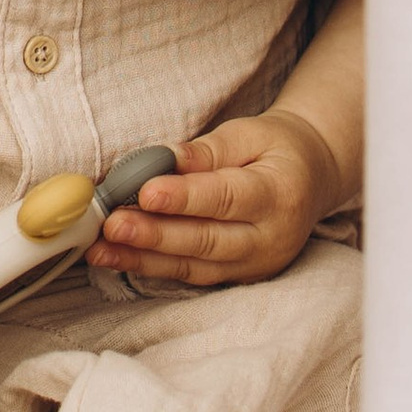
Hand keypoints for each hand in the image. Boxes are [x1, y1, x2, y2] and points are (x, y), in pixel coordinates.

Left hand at [93, 107, 341, 288]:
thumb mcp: (249, 134)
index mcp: (279, 193)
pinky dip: (153, 267)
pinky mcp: (240, 277)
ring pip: (194, 266)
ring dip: (143, 259)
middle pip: (207, 240)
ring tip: (101, 249)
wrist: (310, 177)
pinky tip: (119, 258)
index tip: (145, 192)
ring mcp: (256, 264)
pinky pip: (192, 276)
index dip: (184, 198)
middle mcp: (271, 237)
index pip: (227, 198)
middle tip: (113, 225)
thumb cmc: (276, 149)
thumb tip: (164, 160)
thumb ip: (208, 151)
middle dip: (155, 235)